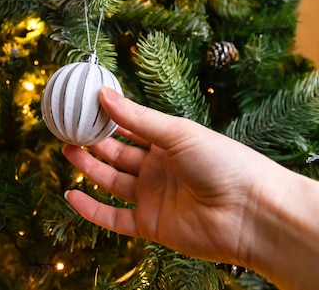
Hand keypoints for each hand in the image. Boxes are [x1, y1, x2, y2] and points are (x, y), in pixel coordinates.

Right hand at [63, 86, 290, 265]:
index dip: (108, 118)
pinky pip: (115, 218)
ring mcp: (155, 197)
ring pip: (113, 182)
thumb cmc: (224, 163)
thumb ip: (138, 118)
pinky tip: (71, 196)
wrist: (251, 212)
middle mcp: (161, 169)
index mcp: (170, 142)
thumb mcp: (178, 133)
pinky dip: (92, 210)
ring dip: (90, 169)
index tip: (83, 106)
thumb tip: (104, 94)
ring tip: (66, 152)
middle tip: (68, 129)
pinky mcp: (152, 225)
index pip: (132, 127)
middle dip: (94, 142)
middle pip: (119, 154)